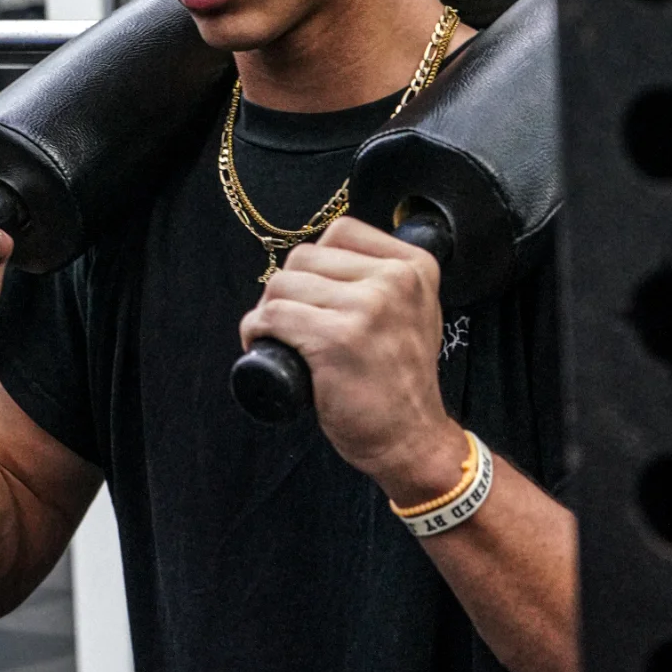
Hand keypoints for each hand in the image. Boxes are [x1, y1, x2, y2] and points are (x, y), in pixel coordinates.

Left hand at [238, 215, 466, 500]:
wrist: (413, 438)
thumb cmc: (401, 380)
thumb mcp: (413, 311)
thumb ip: (384, 279)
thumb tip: (327, 257)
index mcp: (415, 266)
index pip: (341, 232)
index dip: (315, 262)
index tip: (312, 293)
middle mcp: (396, 280)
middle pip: (306, 256)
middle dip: (287, 287)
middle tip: (290, 320)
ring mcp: (368, 307)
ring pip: (283, 284)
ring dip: (268, 310)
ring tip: (278, 336)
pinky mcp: (337, 339)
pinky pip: (273, 316)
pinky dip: (256, 330)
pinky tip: (262, 344)